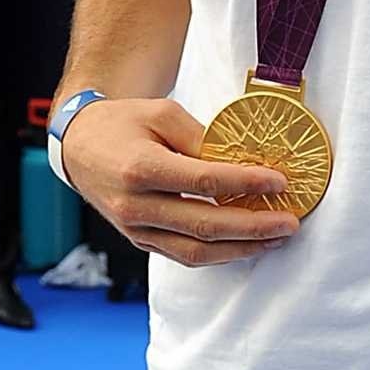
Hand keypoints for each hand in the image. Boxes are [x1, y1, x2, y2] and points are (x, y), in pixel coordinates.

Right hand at [63, 97, 301, 268]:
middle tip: (289, 222)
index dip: (246, 184)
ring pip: (196, 251)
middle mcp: (135, 205)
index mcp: (139, 168)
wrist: (79, 147)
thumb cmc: (123, 123)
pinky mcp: (140, 241)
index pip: (204, 182)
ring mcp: (135, 229)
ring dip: (241, 248)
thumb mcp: (163, 113)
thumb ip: (201, 139)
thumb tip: (243, 166)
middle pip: (204, 225)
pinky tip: (246, 244)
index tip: (280, 182)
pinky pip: (183, 255)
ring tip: (275, 238)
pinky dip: (219, 253)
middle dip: (253, 227)